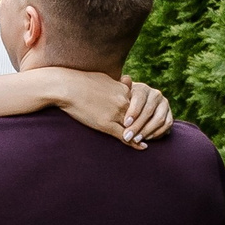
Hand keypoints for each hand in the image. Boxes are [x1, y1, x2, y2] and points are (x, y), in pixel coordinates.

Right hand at [49, 71, 171, 148]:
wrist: (66, 86)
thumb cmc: (82, 81)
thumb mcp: (105, 77)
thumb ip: (119, 82)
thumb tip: (128, 79)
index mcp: (124, 91)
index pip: (141, 105)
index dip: (146, 114)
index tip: (153, 120)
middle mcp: (124, 102)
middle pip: (142, 117)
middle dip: (149, 126)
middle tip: (157, 134)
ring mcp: (116, 114)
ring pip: (135, 128)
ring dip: (143, 135)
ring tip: (149, 142)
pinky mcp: (106, 124)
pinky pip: (124, 136)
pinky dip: (135, 142)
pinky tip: (142, 147)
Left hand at [124, 80, 173, 144]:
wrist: (135, 107)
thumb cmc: (123, 102)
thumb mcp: (119, 96)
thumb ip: (122, 89)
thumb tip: (126, 78)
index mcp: (143, 89)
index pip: (140, 98)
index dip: (133, 111)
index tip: (125, 123)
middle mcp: (156, 95)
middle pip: (149, 111)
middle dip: (137, 125)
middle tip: (128, 137)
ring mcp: (164, 105)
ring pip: (159, 119)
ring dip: (147, 131)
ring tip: (136, 140)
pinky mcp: (170, 114)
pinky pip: (167, 125)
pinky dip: (157, 133)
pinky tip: (146, 139)